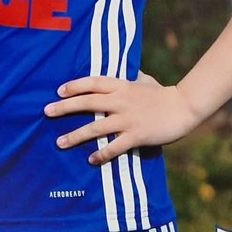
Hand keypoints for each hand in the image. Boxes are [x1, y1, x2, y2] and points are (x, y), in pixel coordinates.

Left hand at [44, 72, 199, 164]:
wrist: (184, 107)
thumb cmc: (163, 93)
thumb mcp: (145, 80)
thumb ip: (132, 78)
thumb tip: (129, 72)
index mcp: (122, 86)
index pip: (93, 82)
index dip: (75, 85)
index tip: (59, 90)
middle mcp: (121, 101)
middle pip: (88, 103)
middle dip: (65, 107)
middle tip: (47, 111)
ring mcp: (128, 119)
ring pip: (96, 128)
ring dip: (76, 135)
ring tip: (59, 142)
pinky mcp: (137, 135)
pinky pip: (115, 146)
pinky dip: (102, 154)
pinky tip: (91, 160)